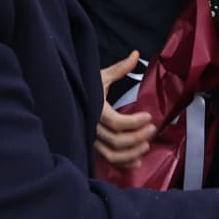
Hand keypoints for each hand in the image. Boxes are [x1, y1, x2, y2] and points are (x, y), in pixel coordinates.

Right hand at [94, 50, 154, 167]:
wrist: (65, 98)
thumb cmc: (85, 86)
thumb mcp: (100, 76)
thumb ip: (120, 68)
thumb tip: (136, 54)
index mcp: (95, 109)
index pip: (116, 122)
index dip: (135, 122)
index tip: (149, 117)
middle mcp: (92, 127)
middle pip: (117, 140)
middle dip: (138, 137)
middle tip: (153, 129)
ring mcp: (92, 139)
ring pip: (112, 154)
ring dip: (132, 153)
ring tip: (147, 145)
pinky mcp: (94, 147)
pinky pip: (108, 160)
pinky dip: (123, 163)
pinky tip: (137, 161)